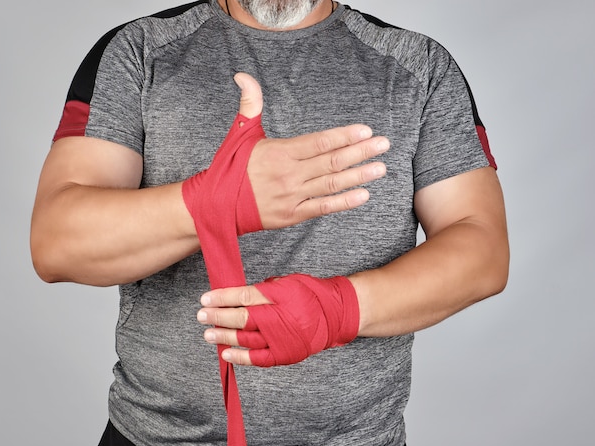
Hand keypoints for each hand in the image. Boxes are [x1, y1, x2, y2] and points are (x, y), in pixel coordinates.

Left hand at [197, 274, 359, 366]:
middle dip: (218, 316)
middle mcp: (282, 318)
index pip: (245, 296)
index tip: (205, 298)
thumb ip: (262, 290)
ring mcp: (283, 339)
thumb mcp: (287, 283)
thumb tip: (234, 297)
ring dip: (225, 336)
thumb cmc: (309, 295)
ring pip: (247, 338)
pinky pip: (259, 358)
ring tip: (208, 334)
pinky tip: (225, 353)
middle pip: (243, 318)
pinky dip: (241, 357)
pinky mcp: (285, 354)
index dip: (223, 298)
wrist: (336, 315)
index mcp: (282, 296)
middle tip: (201, 315)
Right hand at [234, 73, 389, 228]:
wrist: (215, 205)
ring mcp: (292, 196)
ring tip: (380, 168)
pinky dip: (343, 202)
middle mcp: (289, 174)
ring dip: (359, 176)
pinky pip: (323, 208)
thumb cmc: (229, 168)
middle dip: (361, 152)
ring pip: (332, 184)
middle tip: (385, 145)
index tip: (366, 131)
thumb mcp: (240, 133)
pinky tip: (363, 195)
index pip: (319, 142)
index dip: (344, 136)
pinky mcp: (292, 215)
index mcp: (280, 152)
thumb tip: (243, 75)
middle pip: (331, 161)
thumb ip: (250, 104)